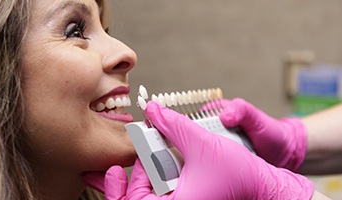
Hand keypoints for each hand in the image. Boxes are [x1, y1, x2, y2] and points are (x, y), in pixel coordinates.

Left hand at [83, 101, 312, 198]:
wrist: (263, 184)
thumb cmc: (240, 173)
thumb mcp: (202, 144)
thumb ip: (173, 125)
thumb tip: (152, 110)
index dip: (120, 188)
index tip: (115, 169)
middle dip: (124, 184)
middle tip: (113, 169)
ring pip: (149, 196)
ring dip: (138, 179)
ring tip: (129, 164)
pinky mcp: (186, 199)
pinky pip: (160, 193)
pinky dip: (150, 180)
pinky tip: (147, 167)